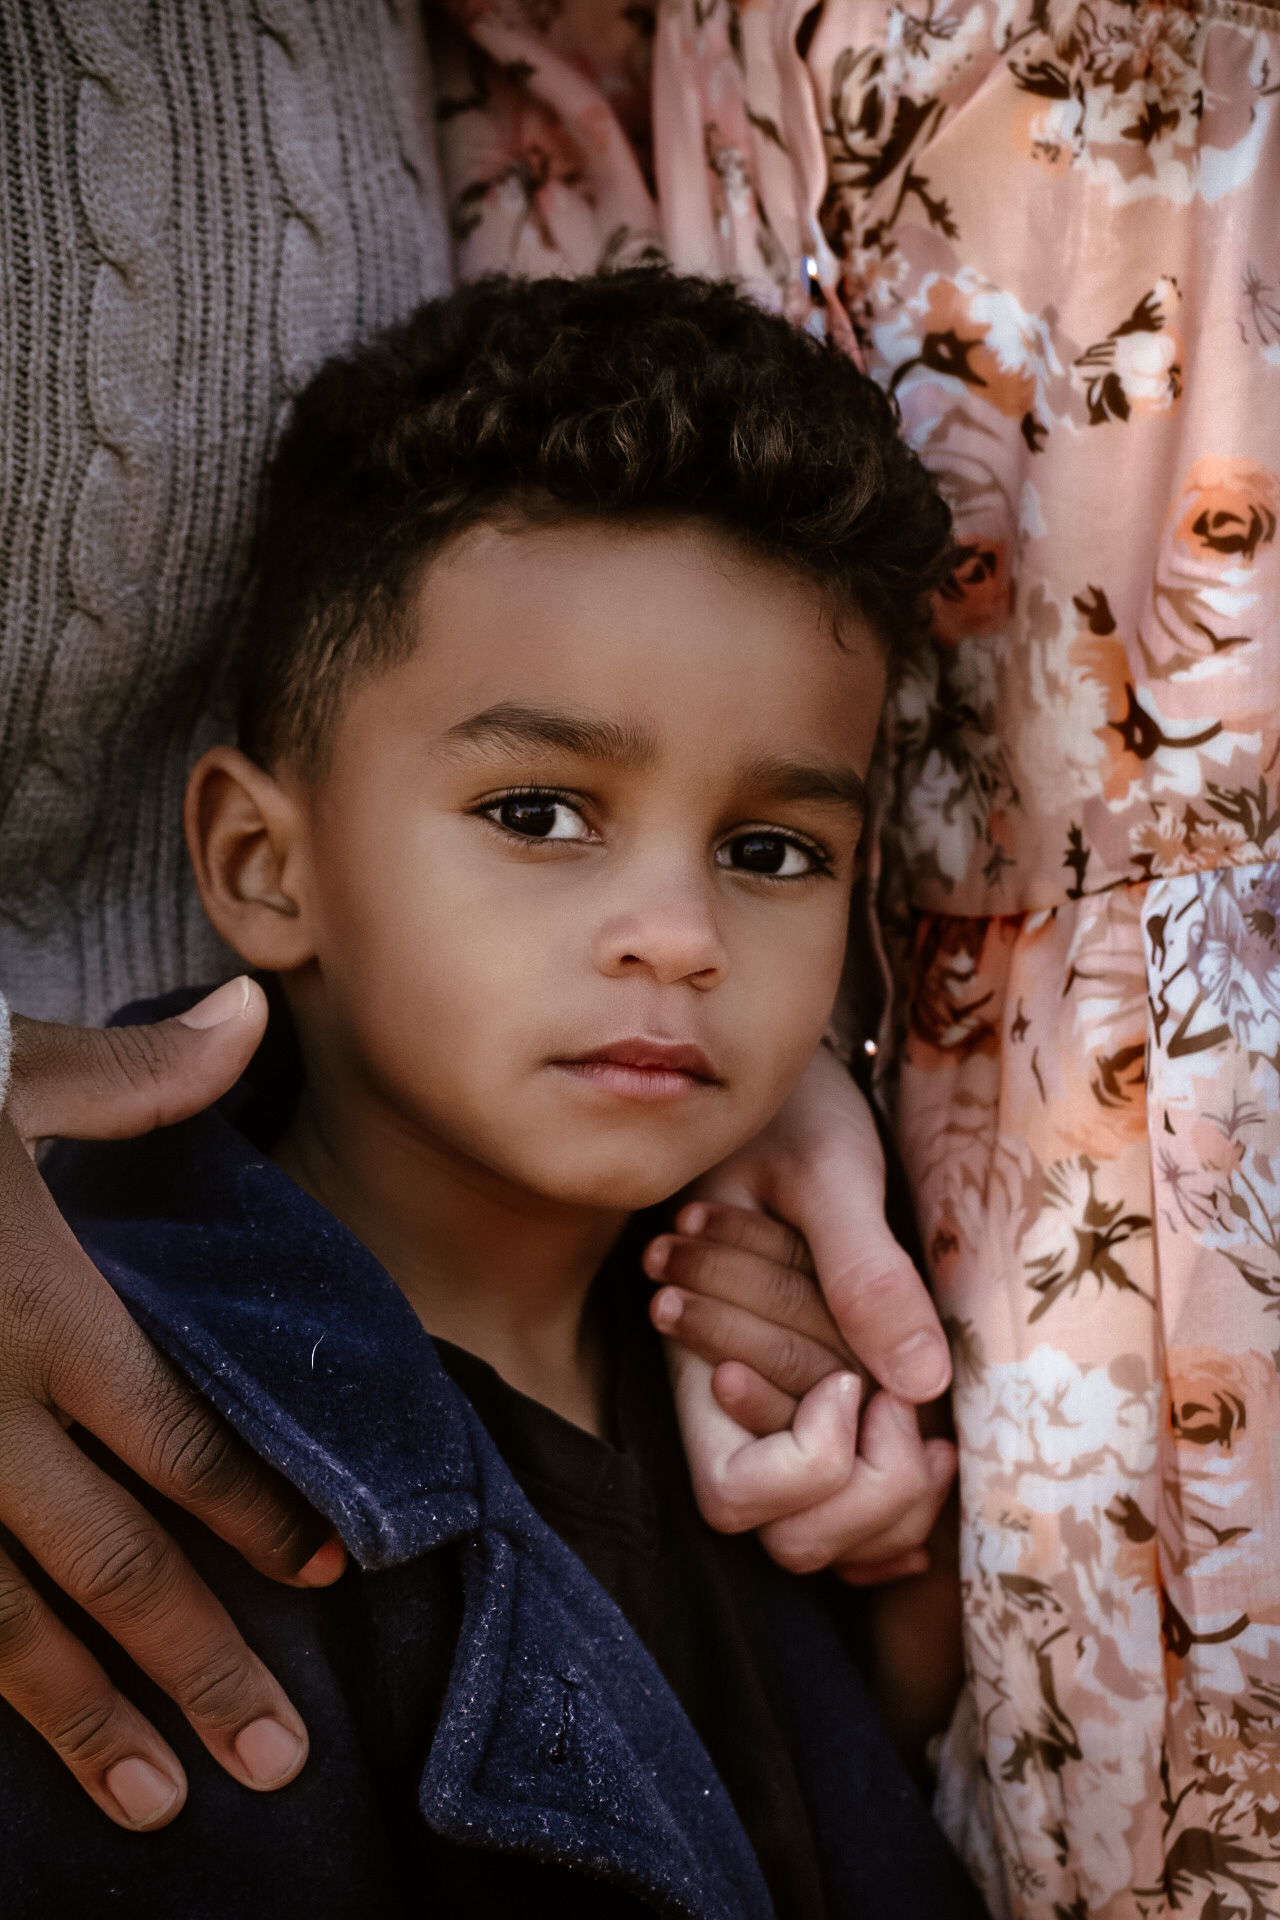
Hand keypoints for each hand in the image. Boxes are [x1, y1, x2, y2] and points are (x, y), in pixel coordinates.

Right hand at [0, 980, 346, 1830]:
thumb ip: (132, 1079)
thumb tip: (246, 1013)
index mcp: (34, 1307)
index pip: (178, 1432)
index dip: (256, 1506)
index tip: (324, 1569)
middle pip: (108, 1558)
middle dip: (198, 1662)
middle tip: (277, 1759)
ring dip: (82, 1718)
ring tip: (158, 1800)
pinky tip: (5, 1752)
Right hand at [647, 1045, 954, 1579]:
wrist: (792, 1092)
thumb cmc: (795, 1113)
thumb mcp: (828, 1170)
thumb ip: (862, 1270)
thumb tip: (917, 1383)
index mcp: (700, 1353)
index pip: (734, 1494)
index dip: (808, 1466)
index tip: (853, 1383)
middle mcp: (731, 1405)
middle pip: (786, 1538)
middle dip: (869, 1497)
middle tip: (908, 1411)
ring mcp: (774, 1413)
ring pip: (821, 1540)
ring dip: (891, 1509)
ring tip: (927, 1428)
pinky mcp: (815, 1404)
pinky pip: (848, 1510)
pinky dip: (897, 1510)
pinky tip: (931, 1445)